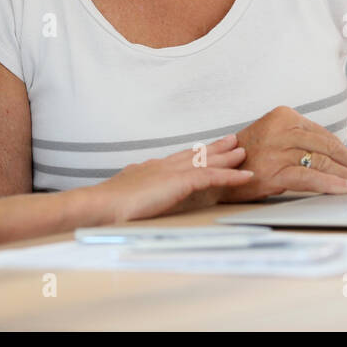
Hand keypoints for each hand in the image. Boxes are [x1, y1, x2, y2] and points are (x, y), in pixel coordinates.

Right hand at [92, 135, 254, 222]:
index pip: (177, 159)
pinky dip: (231, 176)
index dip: (194, 153)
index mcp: (149, 169)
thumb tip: (132, 197)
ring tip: (242, 151)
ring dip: (226, 157)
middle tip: (231, 139)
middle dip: (214, 148)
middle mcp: (162, 166)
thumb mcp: (122, 196)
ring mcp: (171, 172)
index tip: (205, 149)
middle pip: (194, 154)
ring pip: (205, 162)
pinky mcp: (180, 182)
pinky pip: (212, 177)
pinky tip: (245, 176)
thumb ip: (133, 194)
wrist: (102, 205)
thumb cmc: (106, 206)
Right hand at [220, 105, 346, 202]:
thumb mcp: (274, 140)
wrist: (214, 172)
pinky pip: (311, 176)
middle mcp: (281, 128)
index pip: (325, 136)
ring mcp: (277, 148)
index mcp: (284, 115)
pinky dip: (333, 183)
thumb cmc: (248, 160)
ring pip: (324, 161)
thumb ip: (300, 143)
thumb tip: (338, 160)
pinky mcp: (274, 169)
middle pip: (328, 147)